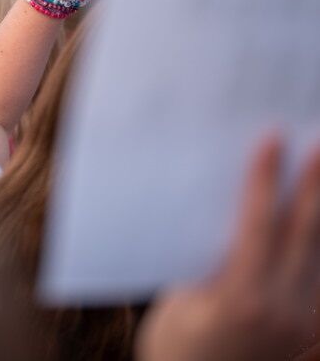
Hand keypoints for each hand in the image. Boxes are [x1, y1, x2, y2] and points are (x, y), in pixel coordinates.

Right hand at [137, 137, 319, 360]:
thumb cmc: (175, 345)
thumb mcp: (180, 299)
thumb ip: (212, 261)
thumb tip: (229, 216)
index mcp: (243, 298)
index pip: (260, 222)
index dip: (265, 178)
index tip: (271, 139)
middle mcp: (285, 310)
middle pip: (306, 232)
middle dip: (314, 184)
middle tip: (319, 142)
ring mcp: (308, 324)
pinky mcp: (316, 333)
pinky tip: (318, 219)